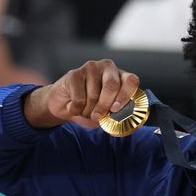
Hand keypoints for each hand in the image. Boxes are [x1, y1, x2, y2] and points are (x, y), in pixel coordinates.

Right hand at [25, 60, 140, 128]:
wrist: (64, 106)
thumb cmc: (89, 108)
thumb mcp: (105, 116)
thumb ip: (114, 118)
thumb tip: (118, 128)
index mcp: (121, 77)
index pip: (131, 80)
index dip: (125, 95)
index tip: (116, 109)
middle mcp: (108, 68)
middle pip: (112, 86)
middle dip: (104, 106)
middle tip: (97, 117)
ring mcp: (91, 68)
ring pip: (93, 95)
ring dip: (88, 111)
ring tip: (84, 110)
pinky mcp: (74, 73)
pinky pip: (78, 98)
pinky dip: (76, 109)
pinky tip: (73, 107)